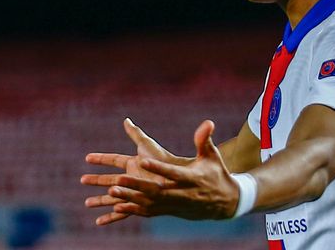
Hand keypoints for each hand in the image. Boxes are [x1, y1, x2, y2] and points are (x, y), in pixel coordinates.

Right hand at [81, 118, 186, 224]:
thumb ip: (135, 134)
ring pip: (112, 197)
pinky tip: (99, 222)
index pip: (113, 160)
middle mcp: (131, 177)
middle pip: (109, 179)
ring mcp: (134, 190)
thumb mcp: (146, 145)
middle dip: (96, 180)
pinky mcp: (137, 202)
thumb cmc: (163, 160)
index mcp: (133, 164)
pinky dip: (110, 218)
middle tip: (82, 180)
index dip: (100, 159)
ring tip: (86, 203)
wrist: (175, 178)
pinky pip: (121, 212)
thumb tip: (126, 120)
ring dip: (99, 200)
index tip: (87, 158)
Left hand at [105, 120, 240, 219]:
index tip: (141, 160)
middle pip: (156, 190)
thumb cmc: (216, 174)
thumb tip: (208, 122)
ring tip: (111, 191)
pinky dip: (133, 209)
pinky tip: (117, 205)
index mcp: (192, 178)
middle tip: (118, 179)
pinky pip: (148, 211)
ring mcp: (174, 204)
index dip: (157, 167)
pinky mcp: (169, 210)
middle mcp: (181, 193)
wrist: (223, 202)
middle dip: (136, 186)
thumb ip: (204, 140)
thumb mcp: (212, 156)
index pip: (172, 172)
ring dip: (130, 198)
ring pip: (149, 202)